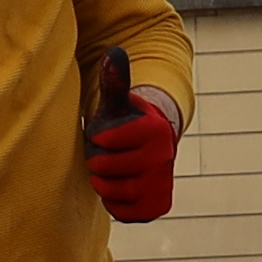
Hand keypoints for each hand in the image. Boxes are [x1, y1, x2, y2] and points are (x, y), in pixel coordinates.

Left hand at [81, 48, 177, 225]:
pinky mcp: (157, 207)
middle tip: (104, 154)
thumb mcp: (120, 103)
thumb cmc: (126, 124)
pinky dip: (113, 201)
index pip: (106, 140)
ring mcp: (162, 185)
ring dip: (102, 181)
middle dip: (97, 159)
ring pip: (111, 190)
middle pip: (106, 166)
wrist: (150, 152)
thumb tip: (114, 51)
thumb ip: (116, 81)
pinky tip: (120, 187)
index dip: (97, 137)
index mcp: (155, 129)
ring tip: (110, 170)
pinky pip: (119, 210)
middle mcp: (164, 158)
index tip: (102, 134)